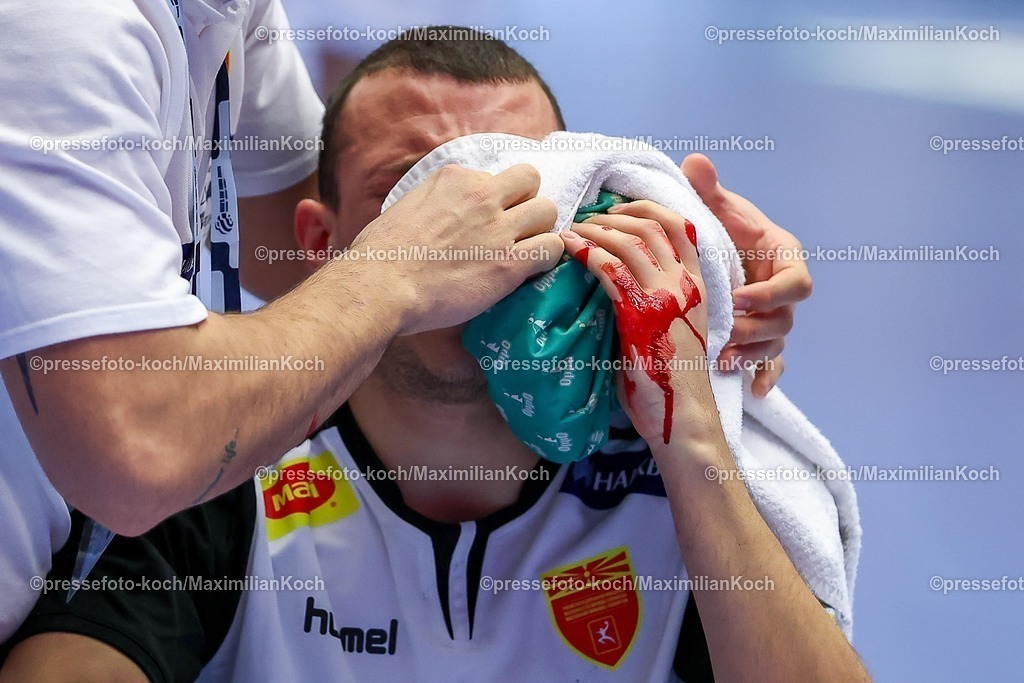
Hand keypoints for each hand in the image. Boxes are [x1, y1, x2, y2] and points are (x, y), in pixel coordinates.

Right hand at [353, 164, 562, 334]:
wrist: (382, 286)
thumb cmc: (381, 255)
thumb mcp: (407, 206)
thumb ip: (435, 202)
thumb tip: (443, 215)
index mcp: (454, 178)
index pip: (493, 176)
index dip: (494, 199)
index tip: (484, 220)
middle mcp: (481, 195)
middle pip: (530, 180)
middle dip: (526, 202)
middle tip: (514, 228)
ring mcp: (499, 228)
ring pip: (547, 211)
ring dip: (540, 229)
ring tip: (525, 249)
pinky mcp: (510, 262)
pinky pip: (551, 248)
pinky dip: (547, 258)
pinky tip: (531, 270)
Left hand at [562, 201, 718, 446]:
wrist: (682, 414)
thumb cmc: (670, 378)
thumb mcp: (671, 327)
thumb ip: (655, 298)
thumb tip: (619, 280)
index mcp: (697, 285)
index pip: (680, 225)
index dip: (647, 207)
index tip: (618, 208)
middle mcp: (684, 285)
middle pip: (651, 225)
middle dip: (614, 214)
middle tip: (586, 217)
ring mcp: (664, 298)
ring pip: (629, 242)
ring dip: (596, 229)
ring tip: (572, 230)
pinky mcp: (641, 315)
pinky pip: (611, 270)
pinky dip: (587, 252)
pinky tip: (570, 249)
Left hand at [682, 154, 812, 396]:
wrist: (718, 251)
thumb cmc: (723, 227)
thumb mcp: (716, 209)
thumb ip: (708, 189)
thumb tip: (695, 162)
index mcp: (784, 259)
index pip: (796, 283)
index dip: (771, 294)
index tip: (739, 298)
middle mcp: (784, 293)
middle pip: (785, 320)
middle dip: (755, 330)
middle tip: (723, 333)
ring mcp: (775, 318)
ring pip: (775, 345)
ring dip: (752, 355)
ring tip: (724, 361)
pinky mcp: (762, 338)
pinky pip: (772, 365)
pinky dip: (765, 378)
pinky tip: (753, 391)